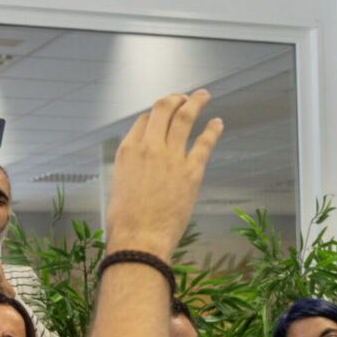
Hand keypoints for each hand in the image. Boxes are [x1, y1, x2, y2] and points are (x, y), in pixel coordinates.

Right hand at [105, 90, 222, 259]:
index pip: (143, 121)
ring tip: (203, 96)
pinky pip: (205, 143)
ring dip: (195, 103)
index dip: (155, 116)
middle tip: (184, 97)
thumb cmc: (125, 222)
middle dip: (174, 99)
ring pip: (184, 118)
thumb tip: (140, 170)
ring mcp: (171, 157)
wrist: (139, 240)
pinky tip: (217, 123)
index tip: (163, 117)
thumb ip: (131, 170)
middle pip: (162, 110)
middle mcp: (148, 147)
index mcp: (128, 151)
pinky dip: (213, 130)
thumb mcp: (119, 187)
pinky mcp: (191, 171)